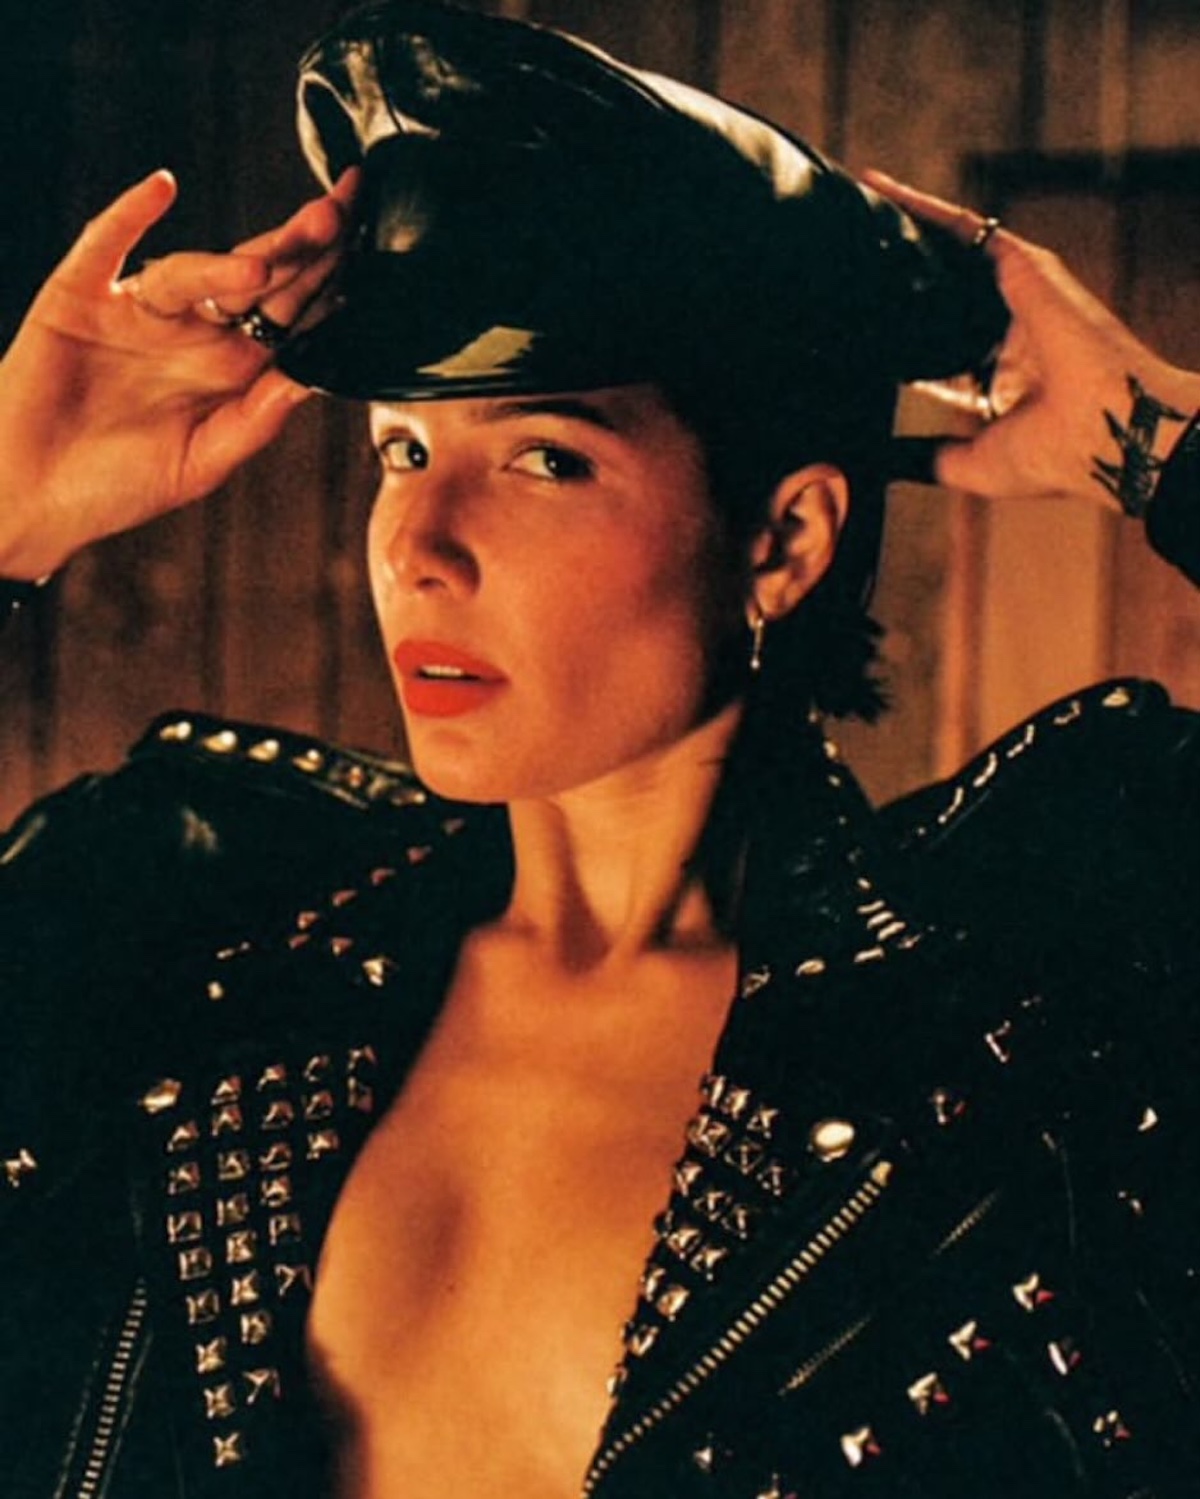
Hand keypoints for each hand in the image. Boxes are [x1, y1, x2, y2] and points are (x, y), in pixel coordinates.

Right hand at [0, 166, 357, 577]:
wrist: (31, 500)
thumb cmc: (114, 488)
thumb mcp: (201, 463)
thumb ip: (255, 420)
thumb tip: (310, 378)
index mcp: (226, 369)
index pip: (286, 316)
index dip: (324, 284)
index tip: (363, 250)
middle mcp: (188, 332)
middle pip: (252, 280)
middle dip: (295, 250)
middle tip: (339, 216)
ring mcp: (135, 312)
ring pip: (190, 273)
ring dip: (225, 263)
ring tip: (262, 266)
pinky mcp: (77, 300)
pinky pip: (103, 249)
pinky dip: (127, 217)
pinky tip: (160, 190)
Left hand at [864, 170, 1199, 509]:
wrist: (1105, 428)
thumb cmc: (1052, 455)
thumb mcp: (967, 464)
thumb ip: (920, 457)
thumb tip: (872, 457)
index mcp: (997, 378)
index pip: (934, 352)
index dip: (894, 343)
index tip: (846, 335)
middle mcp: (1004, 331)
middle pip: (936, 296)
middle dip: (892, 281)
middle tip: (834, 267)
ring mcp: (1013, 295)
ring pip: (944, 254)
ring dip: (900, 232)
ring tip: (846, 216)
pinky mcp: (1020, 264)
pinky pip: (960, 226)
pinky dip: (919, 207)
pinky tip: (875, 191)